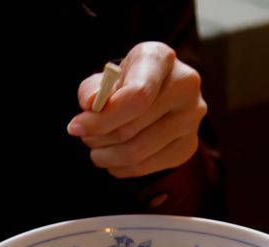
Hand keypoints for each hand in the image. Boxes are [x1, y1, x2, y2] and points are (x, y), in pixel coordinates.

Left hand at [66, 42, 206, 178]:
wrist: (155, 91)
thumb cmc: (126, 82)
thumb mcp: (105, 77)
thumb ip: (92, 89)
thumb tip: (90, 104)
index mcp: (161, 58)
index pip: (136, 96)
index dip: (103, 117)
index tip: (76, 126)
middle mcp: (185, 86)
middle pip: (132, 128)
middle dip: (99, 137)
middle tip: (85, 136)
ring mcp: (192, 118)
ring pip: (138, 153)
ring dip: (106, 155)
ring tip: (97, 147)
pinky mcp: (188, 145)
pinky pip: (147, 167)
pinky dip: (121, 167)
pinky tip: (114, 156)